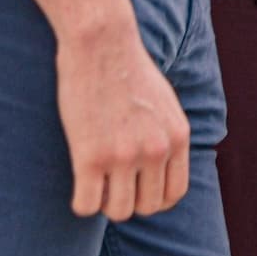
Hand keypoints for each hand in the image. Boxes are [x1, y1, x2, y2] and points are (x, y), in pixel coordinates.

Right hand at [55, 22, 190, 220]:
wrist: (102, 43)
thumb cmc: (128, 69)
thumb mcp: (164, 102)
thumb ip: (166, 135)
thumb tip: (161, 164)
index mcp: (178, 137)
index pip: (175, 194)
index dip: (154, 199)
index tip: (136, 190)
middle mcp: (156, 150)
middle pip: (146, 207)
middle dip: (128, 201)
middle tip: (111, 183)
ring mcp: (124, 155)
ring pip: (117, 212)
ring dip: (104, 203)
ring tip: (94, 182)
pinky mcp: (90, 156)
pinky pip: (86, 206)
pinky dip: (81, 202)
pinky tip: (78, 184)